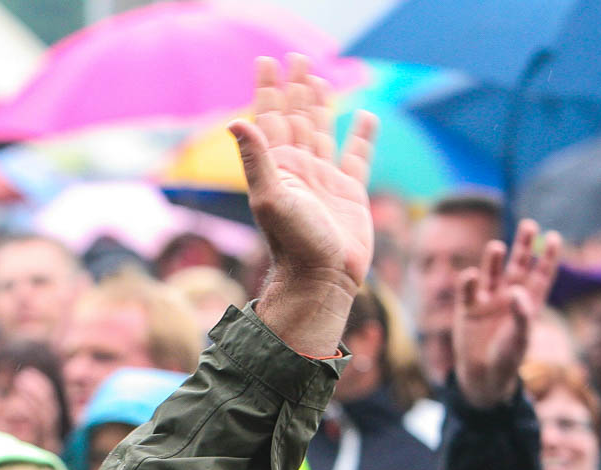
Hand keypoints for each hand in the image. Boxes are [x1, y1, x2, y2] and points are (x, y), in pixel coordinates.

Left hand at [231, 55, 378, 357]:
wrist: (322, 280)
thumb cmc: (294, 244)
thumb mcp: (270, 198)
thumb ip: (256, 159)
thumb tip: (235, 121)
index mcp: (277, 168)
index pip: (270, 118)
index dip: (268, 90)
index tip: (266, 61)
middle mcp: (298, 170)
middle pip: (296, 118)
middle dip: (294, 88)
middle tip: (295, 58)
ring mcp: (324, 180)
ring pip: (322, 131)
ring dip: (320, 104)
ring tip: (320, 79)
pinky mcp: (350, 193)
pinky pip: (356, 156)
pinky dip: (361, 136)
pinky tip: (364, 116)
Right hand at [454, 219, 562, 409]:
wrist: (483, 374)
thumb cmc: (508, 356)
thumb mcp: (520, 337)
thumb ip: (522, 314)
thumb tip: (515, 290)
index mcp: (529, 301)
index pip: (541, 274)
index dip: (548, 256)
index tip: (554, 237)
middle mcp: (509, 296)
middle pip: (518, 265)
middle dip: (523, 246)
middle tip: (529, 226)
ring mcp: (487, 300)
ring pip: (492, 273)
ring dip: (494, 260)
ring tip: (497, 247)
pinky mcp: (467, 308)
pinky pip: (468, 290)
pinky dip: (468, 282)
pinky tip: (471, 274)